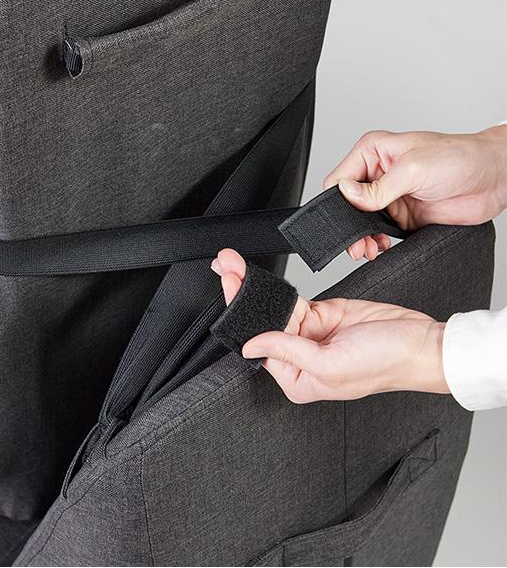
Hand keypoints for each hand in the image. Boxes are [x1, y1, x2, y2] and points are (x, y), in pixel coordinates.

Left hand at [211, 249, 447, 402]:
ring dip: (254, 286)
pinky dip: (275, 287)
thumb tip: (251, 347)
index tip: (228, 290)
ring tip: (234, 265)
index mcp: (298, 380)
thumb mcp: (330, 364)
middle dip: (241, 295)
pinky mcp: (322, 314)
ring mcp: (311, 335)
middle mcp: (300, 359)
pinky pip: (292, 299)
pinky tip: (256, 276)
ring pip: (273, 307)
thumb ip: (288, 352)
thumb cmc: (385, 364)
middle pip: (262, 323)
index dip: (241, 317)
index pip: (259, 346)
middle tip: (225, 268)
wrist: (421, 341)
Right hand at [323, 126, 506, 260]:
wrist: (495, 177)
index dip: (338, 199)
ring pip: (361, 220)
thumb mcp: (413, 169)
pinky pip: (380, 231)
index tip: (344, 218)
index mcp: (373, 152)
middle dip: (348, 224)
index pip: (340, 177)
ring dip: (361, 236)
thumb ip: (378, 187)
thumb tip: (347, 194)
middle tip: (355, 243)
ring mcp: (390, 195)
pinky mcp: (403, 215)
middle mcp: (378, 173)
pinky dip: (376, 242)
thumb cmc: (460, 158)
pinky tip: (381, 246)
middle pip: (346, 202)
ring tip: (367, 248)